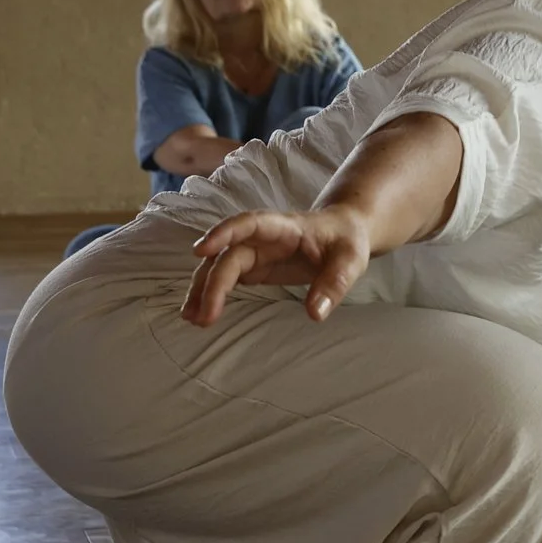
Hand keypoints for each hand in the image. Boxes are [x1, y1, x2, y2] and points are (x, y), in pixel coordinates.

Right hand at [184, 207, 372, 326]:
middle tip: (202, 317)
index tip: (201, 250)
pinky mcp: (254, 267)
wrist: (344, 231)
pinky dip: (211, 294)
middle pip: (228, 254)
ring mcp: (255, 251)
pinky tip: (199, 314)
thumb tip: (315, 314)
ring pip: (219, 266)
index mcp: (284, 227)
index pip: (249, 223)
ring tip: (191, 319)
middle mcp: (262, 237)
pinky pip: (226, 277)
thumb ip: (334, 284)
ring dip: (203, 289)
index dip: (224, 233)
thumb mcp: (351, 262)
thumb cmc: (347, 241)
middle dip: (212, 283)